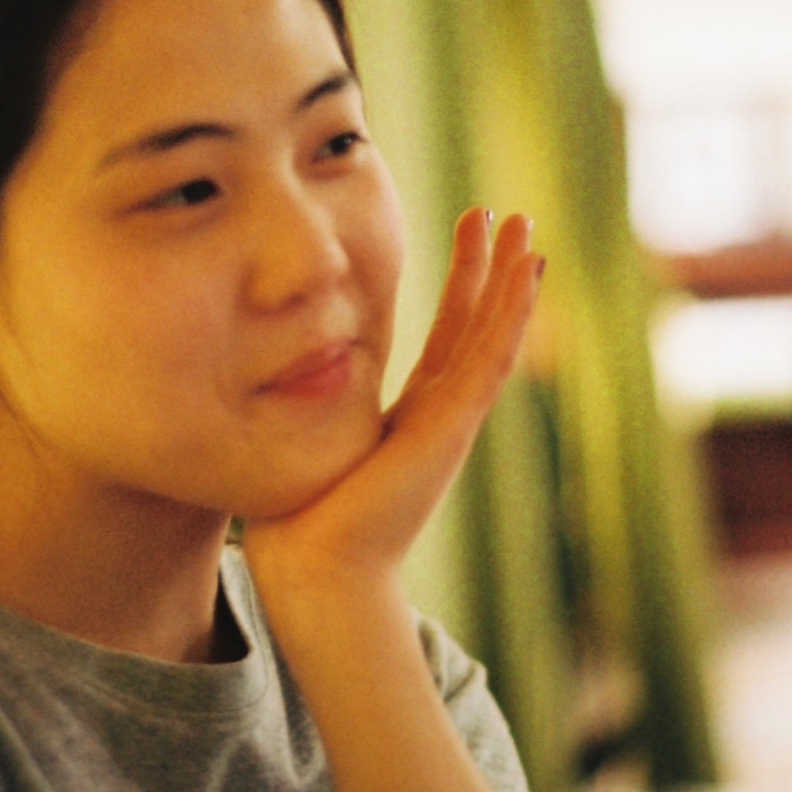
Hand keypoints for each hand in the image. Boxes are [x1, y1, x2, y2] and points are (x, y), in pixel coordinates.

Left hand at [240, 208, 543, 598]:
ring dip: (509, 277)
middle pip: (474, 326)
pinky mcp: (451, 424)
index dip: (461, 293)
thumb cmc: (300, 526)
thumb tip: (264, 386)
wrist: (317, 572)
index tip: (469, 241)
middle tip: (507, 218)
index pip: (446, 342)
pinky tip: (526, 271)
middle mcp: (438, 415)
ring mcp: (451, 419)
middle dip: (490, 271)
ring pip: (492, 333)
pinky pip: (488, 354)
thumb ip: (305, 414)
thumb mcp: (309, 448)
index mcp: (410, 421)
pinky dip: (510, 310)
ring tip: (524, 225)